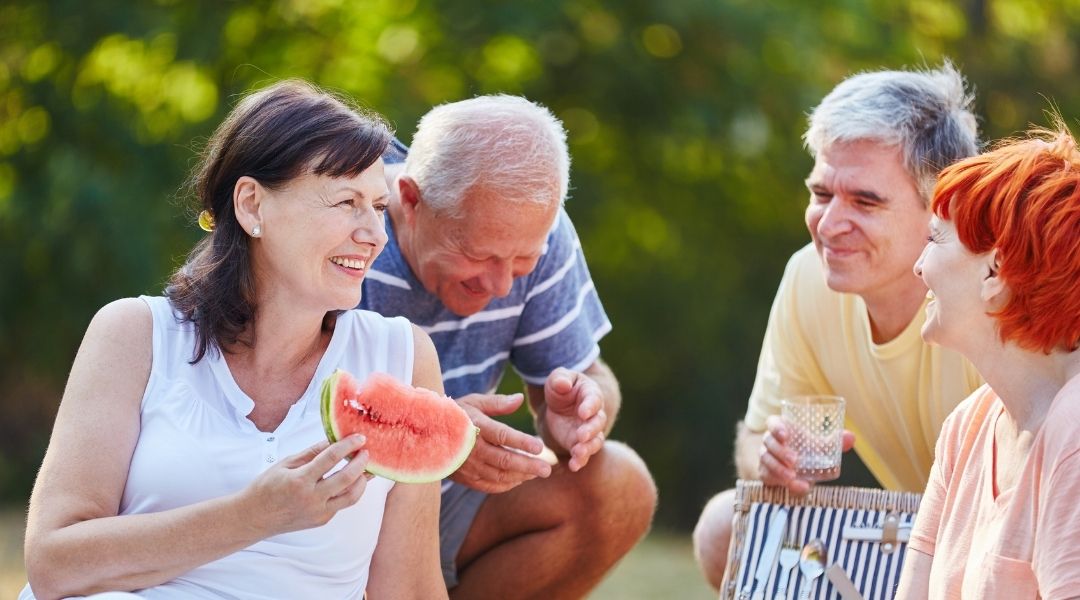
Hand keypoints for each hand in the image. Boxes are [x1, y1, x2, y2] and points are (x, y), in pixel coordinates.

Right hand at [243, 435, 371, 534]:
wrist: (254, 518)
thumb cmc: (266, 488)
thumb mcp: (286, 464)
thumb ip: (312, 453)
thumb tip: (332, 440)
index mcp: (300, 481)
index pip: (331, 459)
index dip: (348, 446)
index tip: (359, 438)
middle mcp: (312, 499)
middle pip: (347, 478)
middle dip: (361, 463)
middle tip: (367, 452)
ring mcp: (318, 513)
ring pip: (351, 497)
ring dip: (362, 481)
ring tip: (366, 468)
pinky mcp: (322, 520)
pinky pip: (341, 504)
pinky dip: (349, 491)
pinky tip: (352, 481)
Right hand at [451, 393, 552, 493]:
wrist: (425, 434)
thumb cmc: (454, 414)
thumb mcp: (474, 402)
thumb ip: (498, 403)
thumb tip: (520, 398)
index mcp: (475, 427)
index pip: (502, 436)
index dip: (522, 442)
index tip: (540, 446)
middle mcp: (471, 449)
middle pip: (504, 460)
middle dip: (528, 466)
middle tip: (547, 469)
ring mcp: (467, 466)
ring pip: (499, 475)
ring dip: (521, 476)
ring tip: (538, 472)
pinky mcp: (465, 478)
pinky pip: (489, 485)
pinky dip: (507, 485)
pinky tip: (520, 479)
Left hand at [540, 368, 606, 471]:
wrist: (557, 407)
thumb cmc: (560, 389)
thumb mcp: (557, 380)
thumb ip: (560, 379)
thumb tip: (563, 384)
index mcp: (591, 394)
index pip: (594, 400)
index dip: (589, 407)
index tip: (583, 412)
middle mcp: (594, 415)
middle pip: (597, 423)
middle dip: (590, 430)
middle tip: (581, 435)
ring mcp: (589, 432)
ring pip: (594, 441)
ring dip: (587, 448)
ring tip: (578, 453)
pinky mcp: (579, 445)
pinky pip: (583, 454)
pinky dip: (579, 461)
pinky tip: (573, 466)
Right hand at [759, 415, 854, 494]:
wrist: (792, 470)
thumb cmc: (805, 451)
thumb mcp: (818, 446)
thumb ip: (833, 442)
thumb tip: (851, 438)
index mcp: (782, 429)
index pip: (772, 423)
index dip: (776, 427)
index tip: (786, 436)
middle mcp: (770, 442)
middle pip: (769, 442)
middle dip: (780, 451)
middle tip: (794, 461)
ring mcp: (766, 457)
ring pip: (766, 460)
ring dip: (778, 469)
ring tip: (792, 477)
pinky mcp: (765, 473)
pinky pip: (767, 476)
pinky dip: (780, 482)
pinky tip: (795, 486)